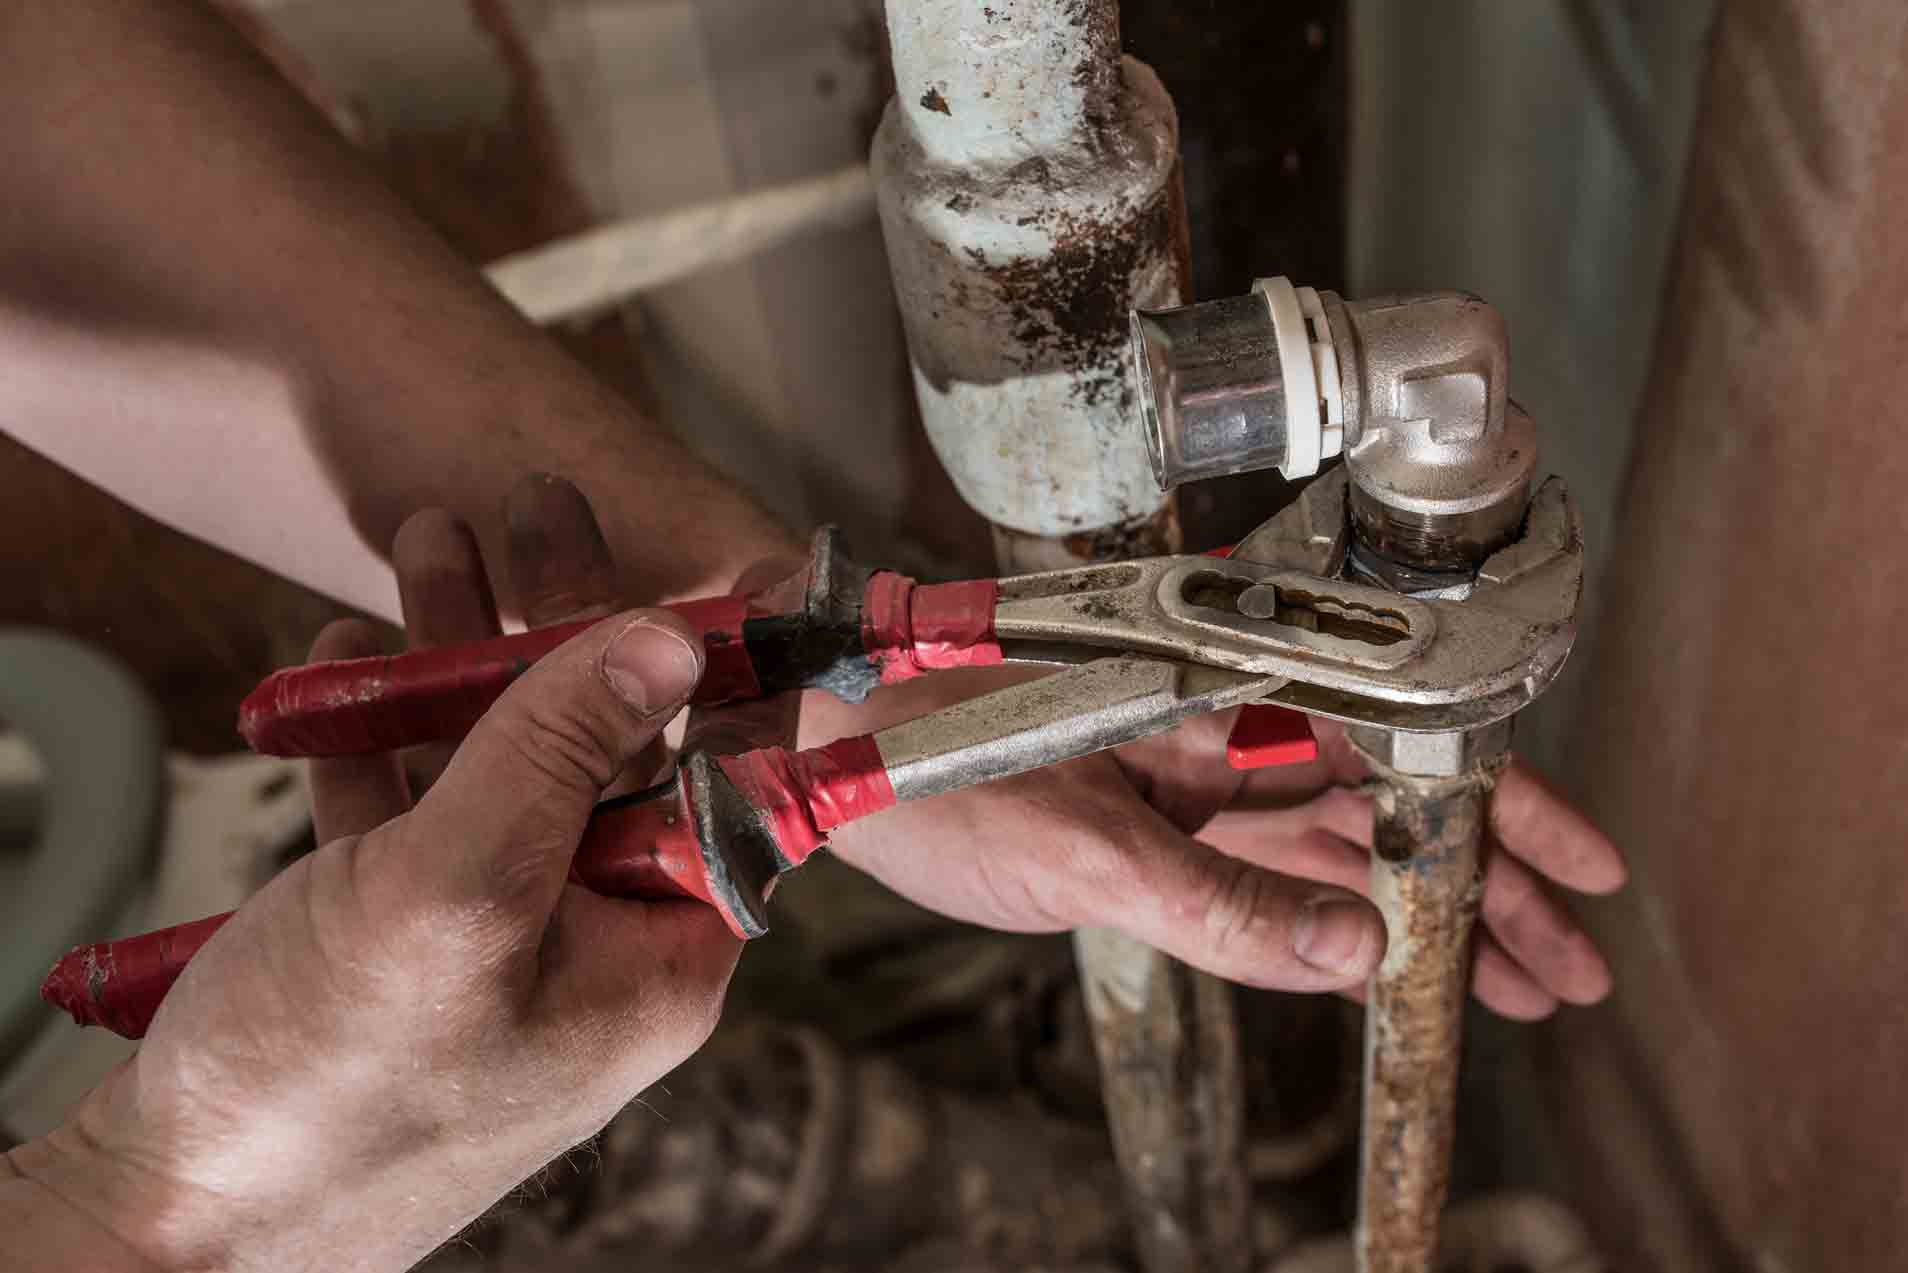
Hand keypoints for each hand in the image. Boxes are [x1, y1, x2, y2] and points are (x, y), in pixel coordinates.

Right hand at [6, 485, 736, 1272]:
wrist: (170, 1222)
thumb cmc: (326, 1084)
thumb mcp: (459, 891)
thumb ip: (561, 750)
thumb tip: (665, 637)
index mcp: (658, 954)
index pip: (725, 781)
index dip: (712, 664)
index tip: (700, 556)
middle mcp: (595, 946)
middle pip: (603, 751)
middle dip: (557, 624)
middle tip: (532, 505)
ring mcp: (496, 945)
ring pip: (500, 767)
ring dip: (459, 656)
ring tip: (428, 540)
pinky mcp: (403, 947)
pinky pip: (413, 815)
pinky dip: (383, 734)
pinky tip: (351, 656)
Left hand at [809, 672, 1623, 1018]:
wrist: (815, 735)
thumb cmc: (926, 747)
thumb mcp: (1080, 845)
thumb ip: (1218, 906)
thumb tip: (1360, 954)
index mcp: (1230, 705)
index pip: (1402, 755)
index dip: (1503, 814)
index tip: (1581, 871)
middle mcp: (1223, 737)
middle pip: (1391, 811)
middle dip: (1485, 888)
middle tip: (1563, 965)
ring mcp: (1188, 788)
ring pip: (1337, 854)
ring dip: (1423, 917)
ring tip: (1513, 982)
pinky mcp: (1147, 834)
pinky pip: (1265, 884)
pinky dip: (1332, 927)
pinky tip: (1388, 966)